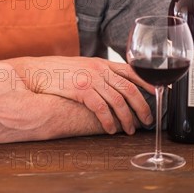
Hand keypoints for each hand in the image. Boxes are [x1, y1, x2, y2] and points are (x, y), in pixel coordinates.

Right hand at [0, 54, 153, 135]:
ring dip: (127, 118)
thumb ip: (97, 74)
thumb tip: (112, 87)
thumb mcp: (81, 67)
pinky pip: (102, 108)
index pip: (132, 71)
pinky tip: (111, 129)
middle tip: (146, 120)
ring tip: (129, 130)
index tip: (159, 94)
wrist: (34, 72)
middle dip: (142, 107)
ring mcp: (90, 78)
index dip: (148, 83)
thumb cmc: (56, 72)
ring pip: (119, 101)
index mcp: (101, 63)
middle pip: (130, 88)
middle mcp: (99, 69)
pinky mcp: (81, 89)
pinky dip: (109, 121)